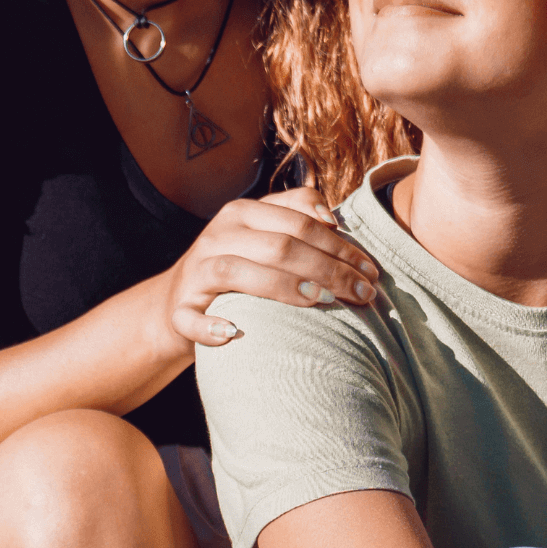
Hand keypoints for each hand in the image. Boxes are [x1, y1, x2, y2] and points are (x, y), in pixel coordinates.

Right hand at [164, 188, 380, 346]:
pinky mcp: (178, 309)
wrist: (176, 302)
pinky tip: (235, 334)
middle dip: (328, 269)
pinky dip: (211, 326)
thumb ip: (296, 215)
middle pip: (279, 245)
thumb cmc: (238, 266)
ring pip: (238, 271)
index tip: (370, 271)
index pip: (298, 221)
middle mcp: (217, 236)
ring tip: (322, 301)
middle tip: (363, 294)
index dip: (339, 245)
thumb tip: (334, 220)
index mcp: (241, 213)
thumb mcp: (261, 233)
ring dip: (282, 287)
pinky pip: (191, 318)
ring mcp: (196, 272)